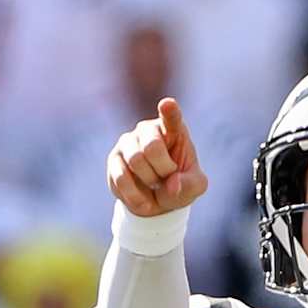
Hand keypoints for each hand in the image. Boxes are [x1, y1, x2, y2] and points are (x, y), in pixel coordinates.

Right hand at [107, 98, 208, 217]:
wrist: (156, 202)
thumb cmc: (179, 185)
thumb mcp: (194, 187)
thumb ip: (189, 184)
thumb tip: (171, 185)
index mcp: (173, 129)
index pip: (171, 116)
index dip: (169, 110)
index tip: (167, 104)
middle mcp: (148, 129)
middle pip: (152, 147)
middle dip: (163, 170)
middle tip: (167, 177)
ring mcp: (128, 142)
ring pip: (135, 160)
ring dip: (149, 181)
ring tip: (155, 187)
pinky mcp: (113, 159)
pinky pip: (121, 177)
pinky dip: (135, 195)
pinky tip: (143, 201)